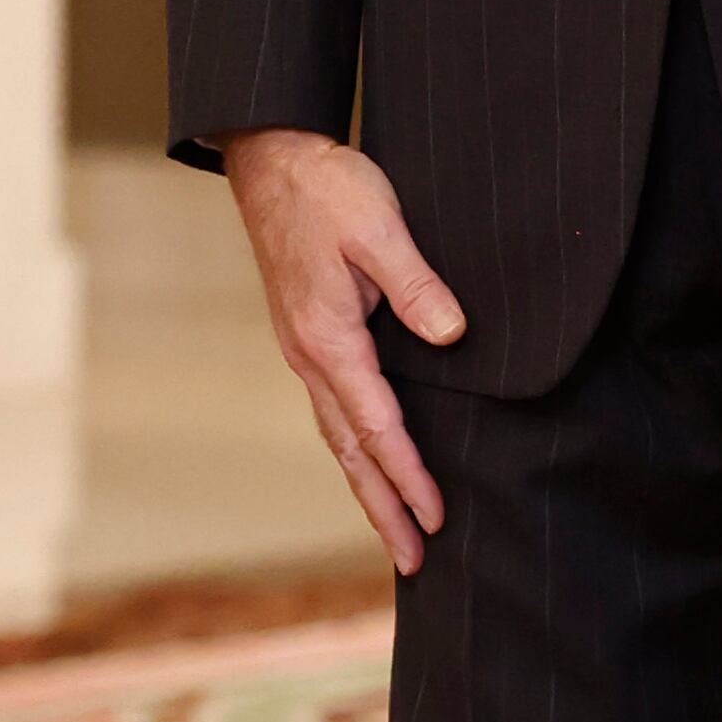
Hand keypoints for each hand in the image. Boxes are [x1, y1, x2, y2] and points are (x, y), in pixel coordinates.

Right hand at [221, 128, 465, 574]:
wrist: (270, 160)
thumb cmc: (325, 187)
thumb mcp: (378, 225)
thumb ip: (416, 283)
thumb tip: (451, 334)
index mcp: (328, 337)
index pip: (377, 424)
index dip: (408, 473)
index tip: (436, 515)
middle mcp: (311, 356)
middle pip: (350, 450)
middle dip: (382, 508)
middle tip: (415, 561)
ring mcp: (305, 351)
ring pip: (338, 436)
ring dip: (366, 488)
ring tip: (395, 534)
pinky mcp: (309, 338)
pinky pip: (334, 410)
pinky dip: (355, 450)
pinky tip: (371, 465)